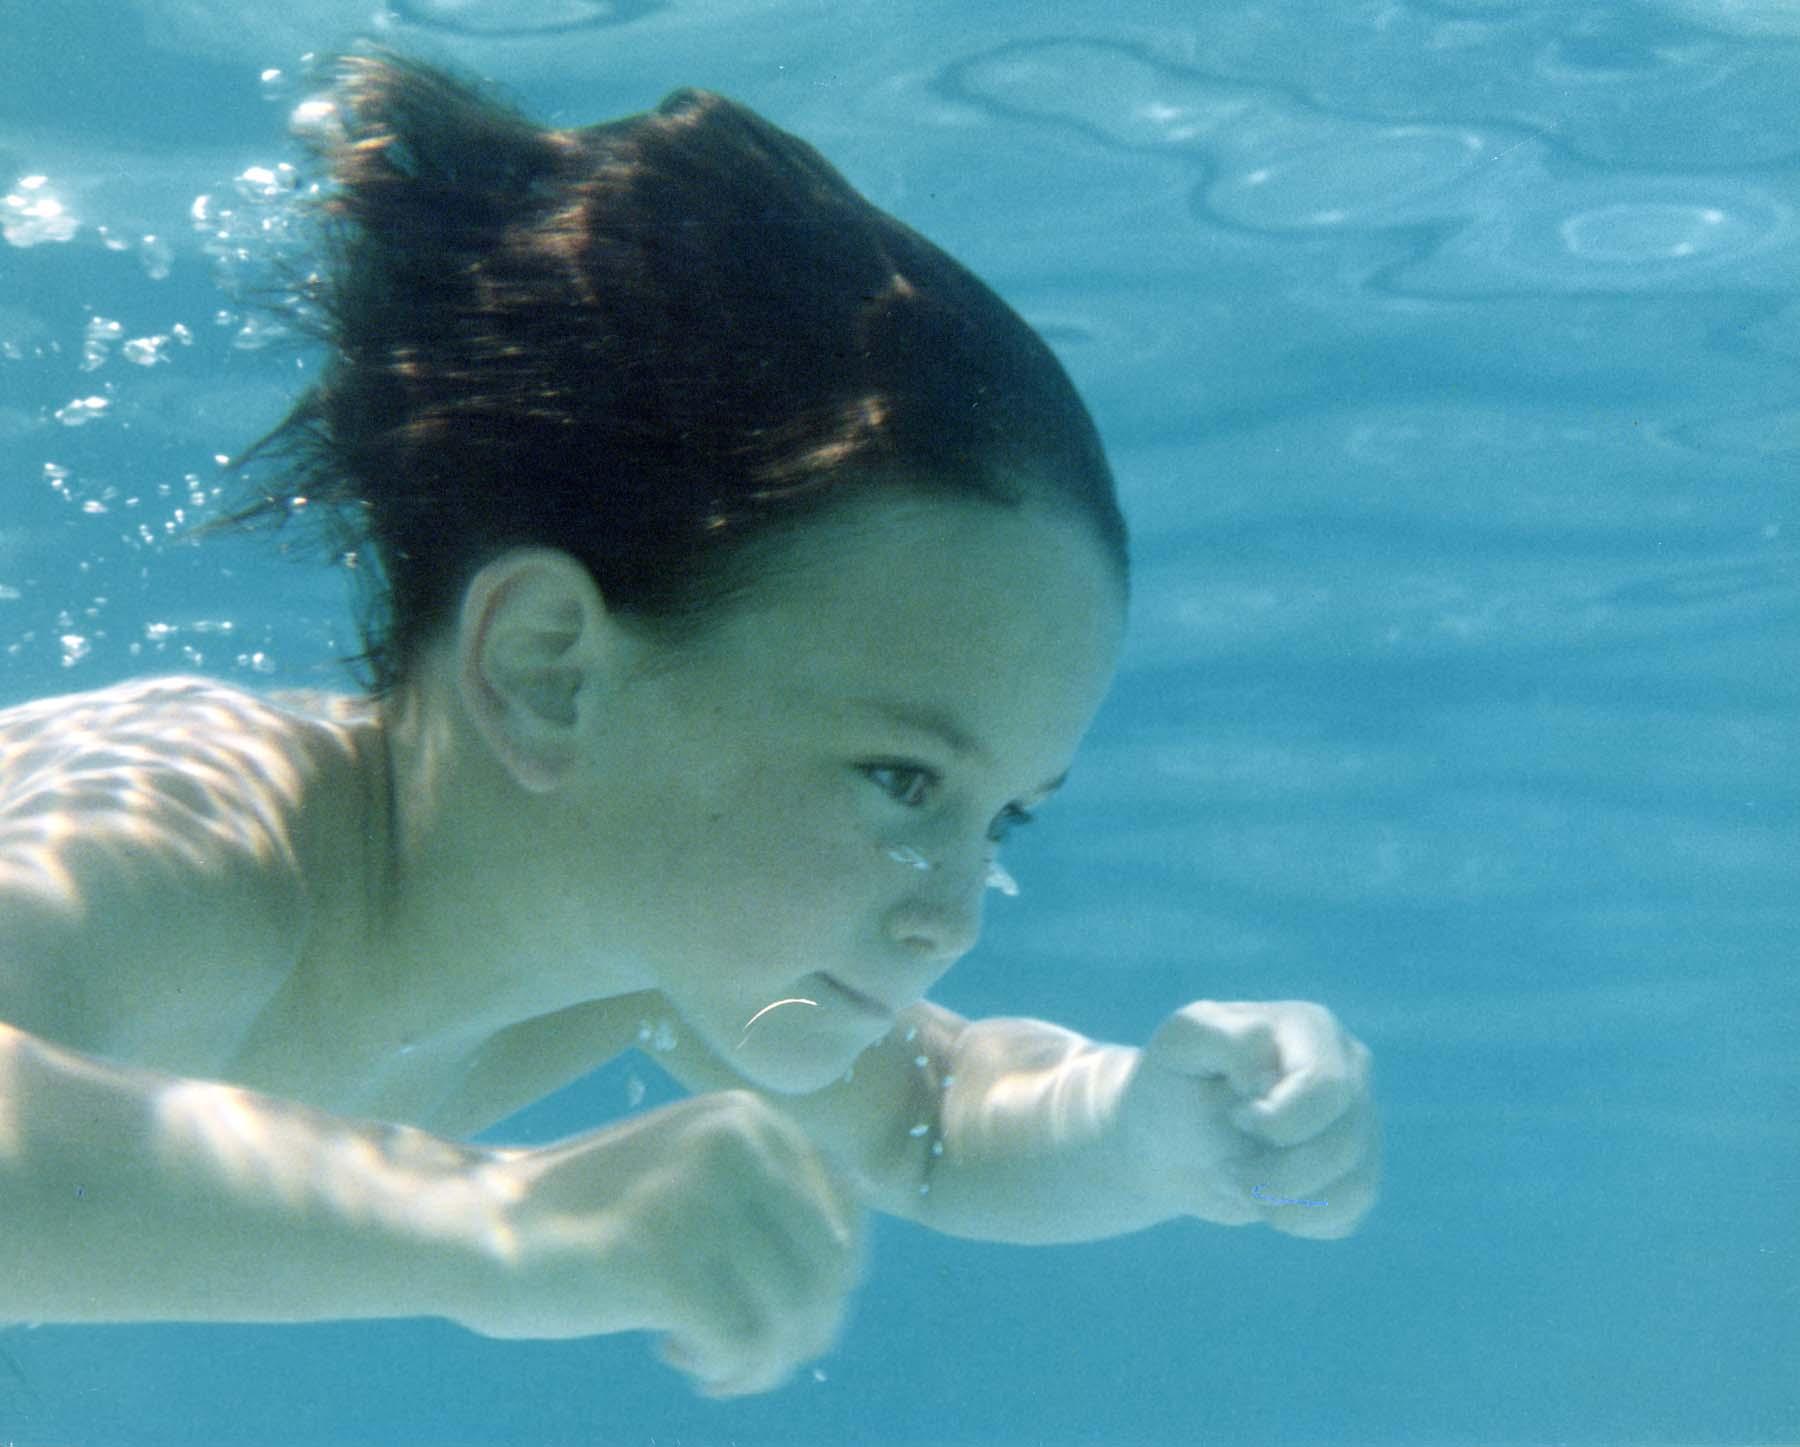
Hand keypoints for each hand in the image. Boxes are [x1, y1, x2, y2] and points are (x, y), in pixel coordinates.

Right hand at [464, 1090, 863, 1396]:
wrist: (478, 1226)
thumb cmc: (593, 1220)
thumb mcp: (694, 1177)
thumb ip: (769, 1202)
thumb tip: (848, 1272)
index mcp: (753, 1116)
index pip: (848, 1217)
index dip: (825, 1284)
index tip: (771, 1312)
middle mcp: (738, 1140)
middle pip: (828, 1271)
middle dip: (797, 1332)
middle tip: (738, 1354)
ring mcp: (701, 1195)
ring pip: (794, 1315)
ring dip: (760, 1360)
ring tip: (709, 1358)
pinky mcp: (665, 1258)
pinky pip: (745, 1344)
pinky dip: (725, 1369)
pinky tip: (674, 1352)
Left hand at [1120, 999, 1379, 1238]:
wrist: (1167, 1141)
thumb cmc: (1172, 1085)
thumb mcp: (1177, 1046)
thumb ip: (1219, 1036)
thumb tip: (1269, 1065)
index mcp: (1311, 1028)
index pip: (1325, 1088)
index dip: (1274, 1121)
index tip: (1232, 1115)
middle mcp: (1349, 1069)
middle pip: (1344, 1141)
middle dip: (1278, 1172)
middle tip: (1227, 1170)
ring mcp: (1360, 1120)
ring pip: (1355, 1183)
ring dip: (1283, 1201)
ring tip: (1239, 1184)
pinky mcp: (1356, 1168)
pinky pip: (1350, 1210)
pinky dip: (1300, 1218)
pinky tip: (1265, 1202)